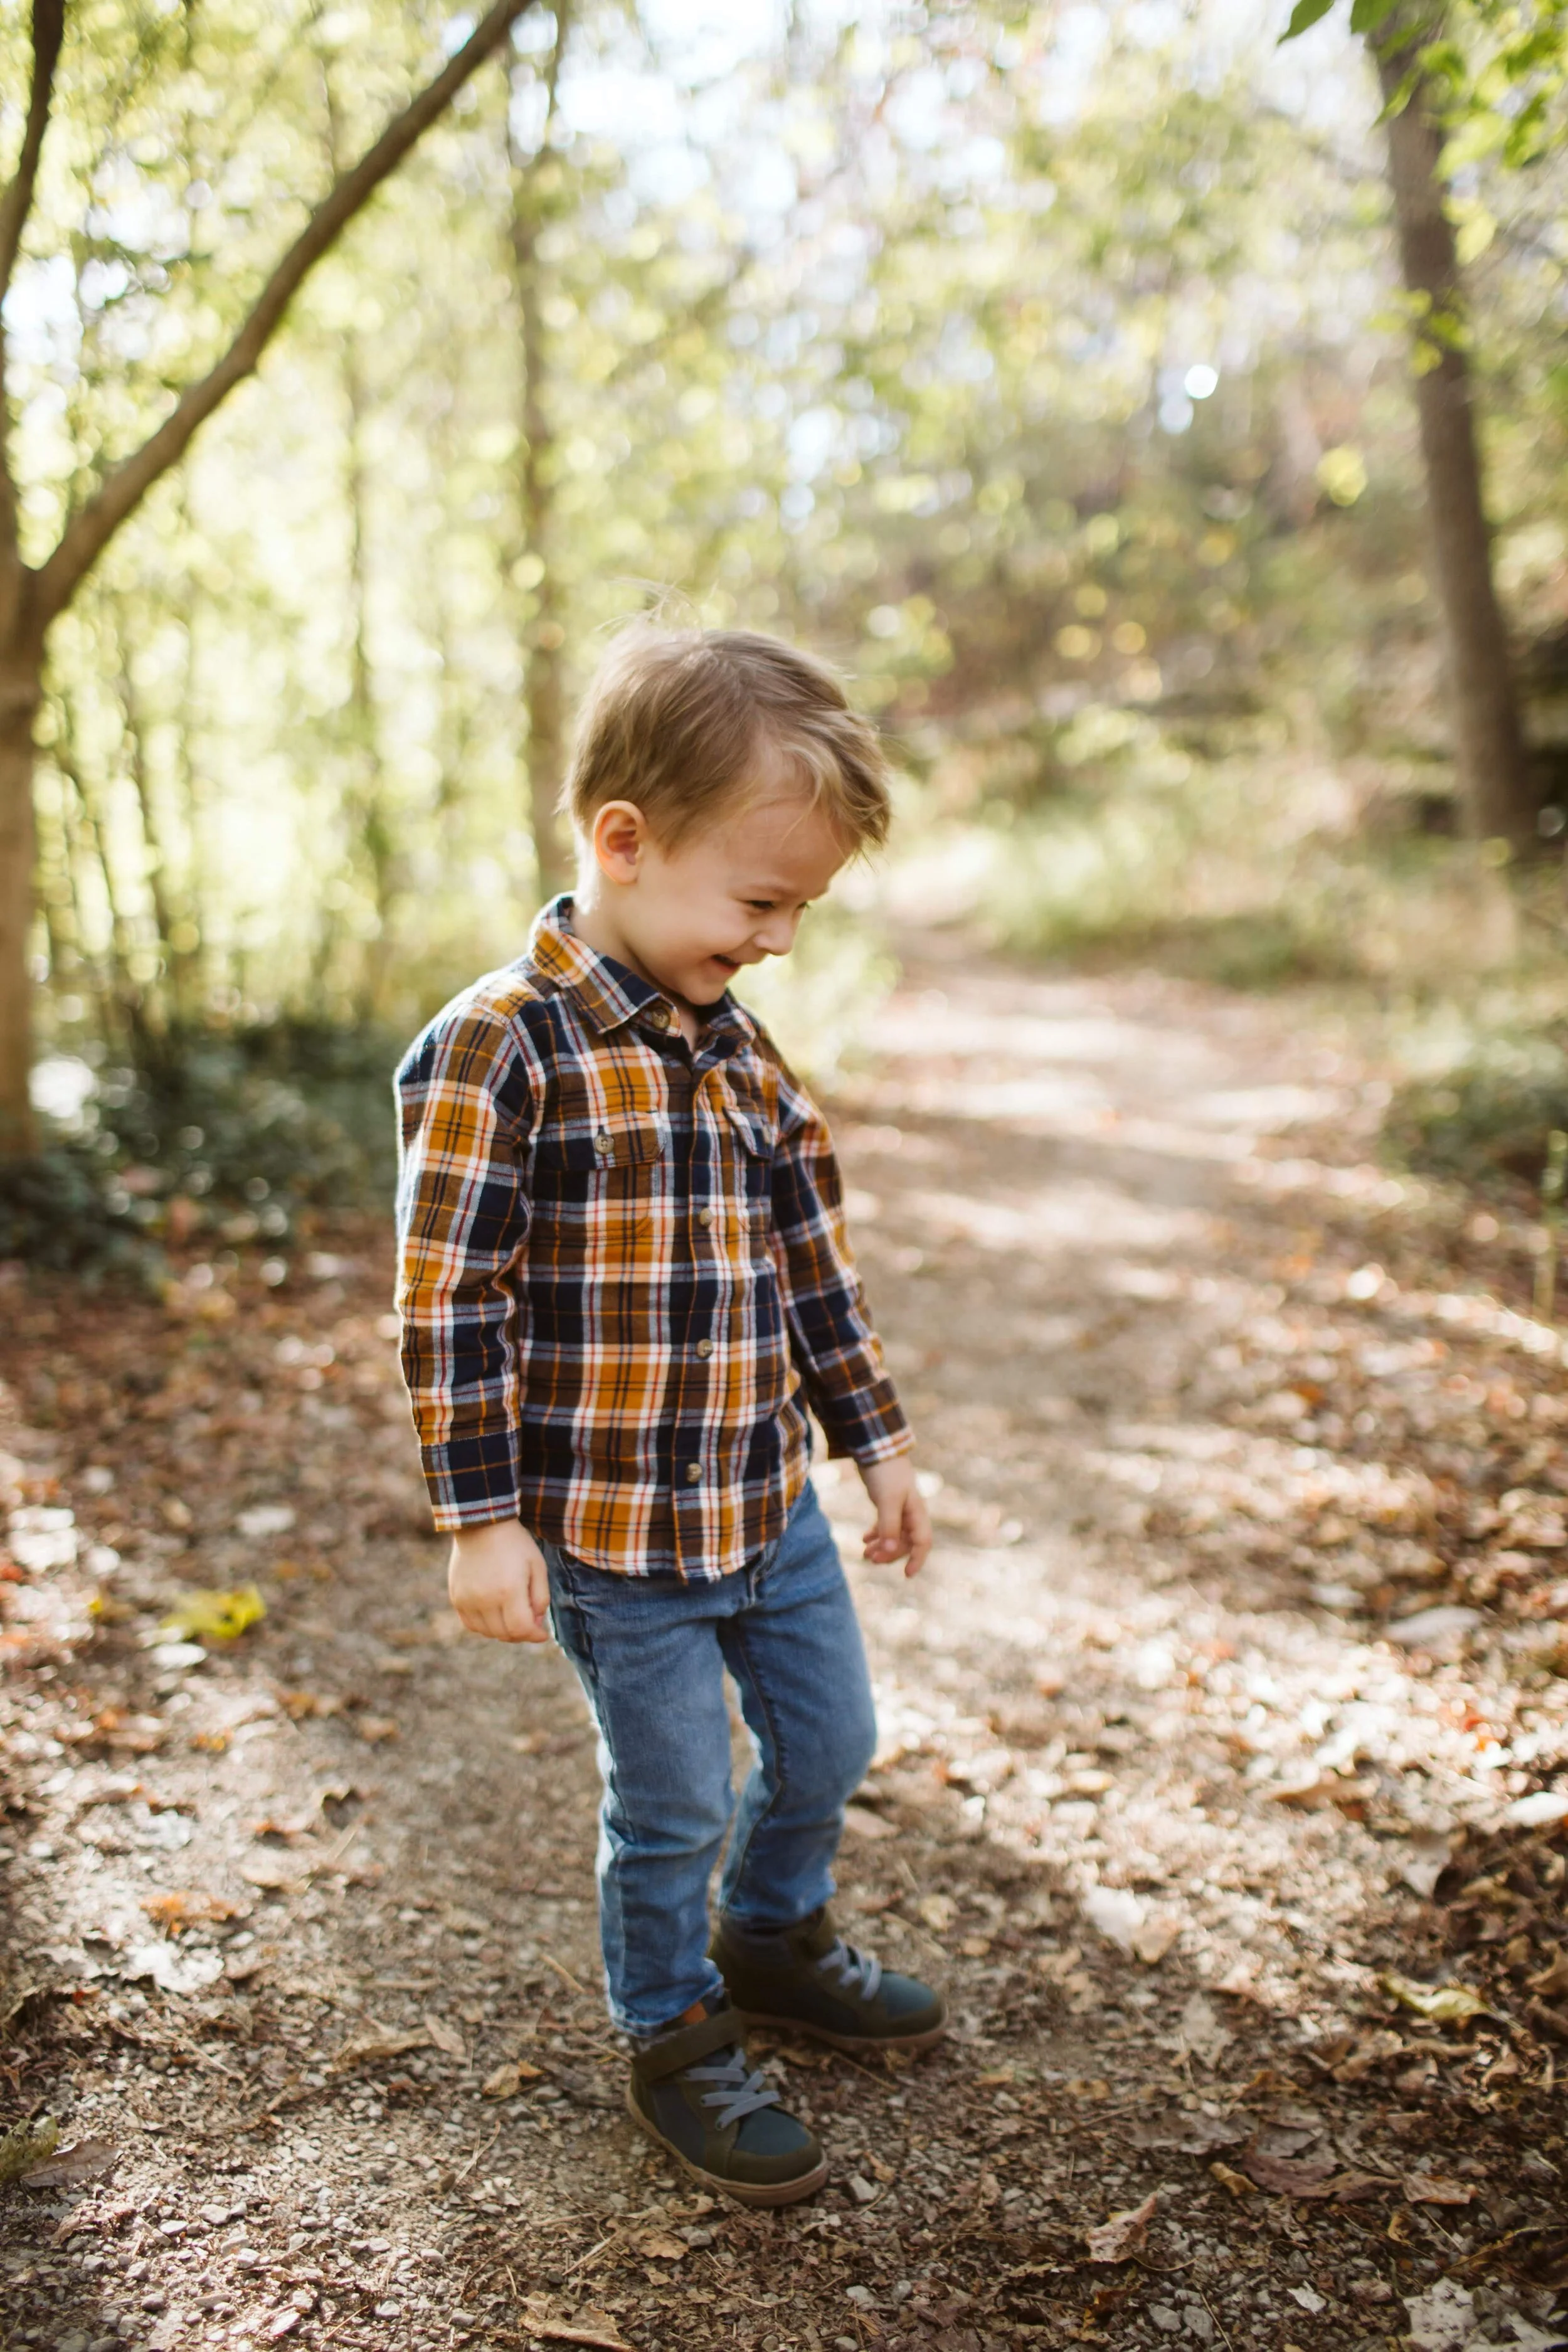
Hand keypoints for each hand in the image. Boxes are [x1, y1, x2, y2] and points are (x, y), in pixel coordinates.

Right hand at [448, 1519, 550, 1642]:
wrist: (481, 1525)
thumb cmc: (515, 1544)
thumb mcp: (537, 1566)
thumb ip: (540, 1598)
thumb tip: (536, 1623)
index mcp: (509, 1590)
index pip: (520, 1629)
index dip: (534, 1635)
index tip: (543, 1634)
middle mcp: (485, 1599)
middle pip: (504, 1634)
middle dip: (521, 1634)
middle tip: (530, 1624)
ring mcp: (467, 1599)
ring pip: (487, 1632)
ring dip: (503, 1631)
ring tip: (512, 1617)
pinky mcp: (456, 1598)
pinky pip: (471, 1624)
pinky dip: (485, 1626)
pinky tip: (495, 1614)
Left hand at [856, 1454, 930, 1579]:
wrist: (877, 1449)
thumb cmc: (885, 1473)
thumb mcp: (887, 1500)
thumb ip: (889, 1524)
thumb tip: (889, 1550)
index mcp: (916, 1513)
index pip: (923, 1542)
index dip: (917, 1559)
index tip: (907, 1575)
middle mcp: (911, 1513)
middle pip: (906, 1542)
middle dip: (890, 1554)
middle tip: (871, 1559)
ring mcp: (899, 1509)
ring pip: (894, 1536)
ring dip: (882, 1547)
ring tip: (865, 1554)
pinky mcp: (887, 1504)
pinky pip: (885, 1526)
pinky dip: (876, 1535)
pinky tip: (864, 1539)